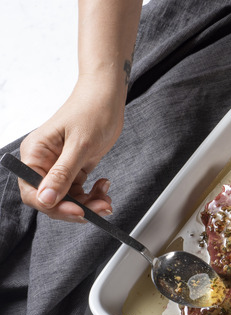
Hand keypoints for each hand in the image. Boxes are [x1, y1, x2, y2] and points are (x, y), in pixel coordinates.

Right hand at [18, 77, 124, 221]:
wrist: (108, 97)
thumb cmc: (92, 111)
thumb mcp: (79, 145)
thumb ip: (62, 174)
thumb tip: (46, 198)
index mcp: (35, 154)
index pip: (33, 191)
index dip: (53, 206)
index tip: (77, 211)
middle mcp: (44, 162)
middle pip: (51, 199)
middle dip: (75, 207)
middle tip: (99, 209)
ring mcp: (60, 166)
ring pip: (68, 198)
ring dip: (88, 204)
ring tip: (106, 200)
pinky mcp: (75, 167)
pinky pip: (79, 191)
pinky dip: (92, 195)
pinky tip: (104, 187)